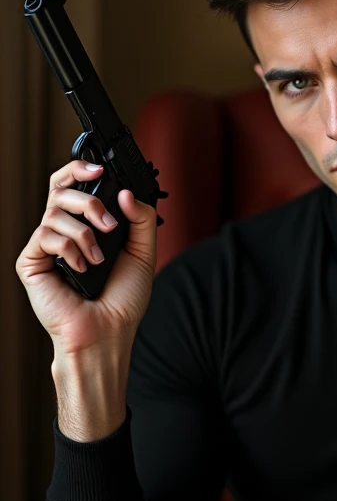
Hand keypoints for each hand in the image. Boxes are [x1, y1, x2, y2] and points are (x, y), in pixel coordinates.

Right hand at [15, 159, 157, 356]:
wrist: (108, 332)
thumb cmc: (122, 300)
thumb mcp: (143, 253)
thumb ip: (141, 219)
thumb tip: (125, 191)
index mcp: (84, 227)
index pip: (72, 185)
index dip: (80, 169)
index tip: (101, 168)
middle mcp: (62, 233)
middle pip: (60, 188)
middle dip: (89, 200)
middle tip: (109, 225)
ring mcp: (45, 247)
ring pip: (55, 211)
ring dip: (85, 234)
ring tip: (98, 259)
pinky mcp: (31, 262)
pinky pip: (46, 235)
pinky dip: (70, 249)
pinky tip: (82, 269)